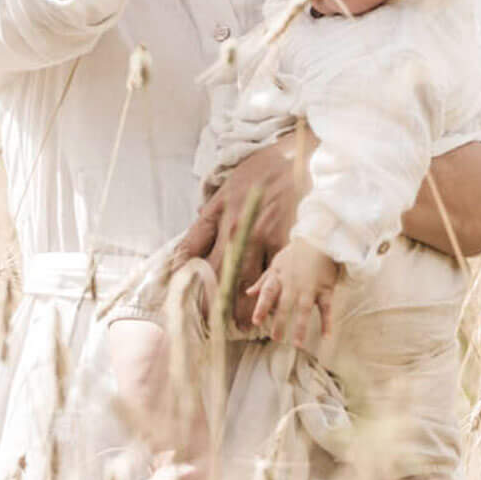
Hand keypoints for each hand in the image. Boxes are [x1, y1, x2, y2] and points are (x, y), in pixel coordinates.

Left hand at [172, 132, 316, 327]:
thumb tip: (183, 252)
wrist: (297, 154)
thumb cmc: (258, 173)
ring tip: (243, 325)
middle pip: (231, 279)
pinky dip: (279, 294)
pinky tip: (275, 309)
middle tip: (215, 325)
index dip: (196, 287)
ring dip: (250, 307)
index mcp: (228, 222)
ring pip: (259, 284)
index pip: (206, 263)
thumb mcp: (223, 193)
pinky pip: (286, 276)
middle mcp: (249, 234)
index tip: (191, 306)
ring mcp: (275, 240)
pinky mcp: (297, 243)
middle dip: (221, 305)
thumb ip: (203, 225)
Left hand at [247, 239, 337, 351]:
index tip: (256, 321)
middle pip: (285, 304)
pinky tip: (326, 336)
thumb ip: (263, 281)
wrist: (319, 240)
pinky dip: (327, 321)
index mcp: (279, 277)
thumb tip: (248, 294)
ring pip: (305, 308)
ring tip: (298, 345)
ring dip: (301, 327)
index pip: (268, 293)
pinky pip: (326, 307)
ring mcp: (310, 287)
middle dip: (280, 322)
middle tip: (276, 338)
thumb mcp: (276, 265)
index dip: (261, 307)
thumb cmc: (295, 255)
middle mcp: (293, 283)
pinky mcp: (325, 288)